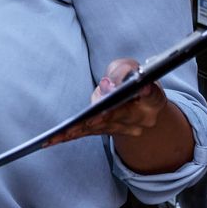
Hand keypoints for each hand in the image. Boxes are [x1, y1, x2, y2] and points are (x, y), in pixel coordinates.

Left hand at [49, 58, 167, 145]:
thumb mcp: (129, 67)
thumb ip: (121, 71)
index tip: (144, 88)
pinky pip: (88, 134)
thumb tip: (108, 87)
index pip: (152, 95)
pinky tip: (52, 140)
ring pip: (101, 127)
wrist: (139, 100)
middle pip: (121, 115)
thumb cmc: (132, 78)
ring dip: (80, 130)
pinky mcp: (110, 132)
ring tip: (60, 134)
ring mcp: (128, 130)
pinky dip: (71, 135)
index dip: (147, 92)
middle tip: (88, 119)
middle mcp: (144, 118)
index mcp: (154, 98)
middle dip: (103, 116)